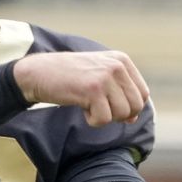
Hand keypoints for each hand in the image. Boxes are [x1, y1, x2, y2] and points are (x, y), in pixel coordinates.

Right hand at [12, 50, 148, 126]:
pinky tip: (82, 109)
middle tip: (99, 110)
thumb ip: (119, 93)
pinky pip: (104, 119)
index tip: (111, 108)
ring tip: (89, 107)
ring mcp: (105, 77)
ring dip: (104, 117)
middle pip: (135, 106)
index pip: (143, 93)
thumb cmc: (68, 77)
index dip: (130, 108)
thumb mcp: (99, 76)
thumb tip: (134, 118)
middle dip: (119, 115)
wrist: (38, 73)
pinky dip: (92, 121)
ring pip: (122, 114)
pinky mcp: (93, 90)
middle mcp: (117, 66)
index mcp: (122, 60)